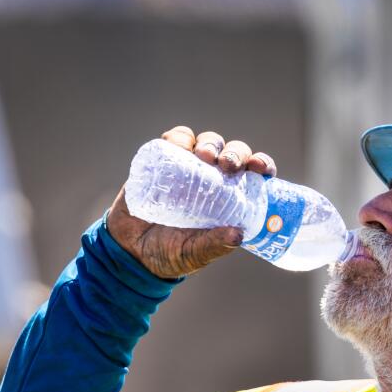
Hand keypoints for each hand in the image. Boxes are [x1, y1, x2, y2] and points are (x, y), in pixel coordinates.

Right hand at [107, 126, 277, 278]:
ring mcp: (188, 168)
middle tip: (227, 164)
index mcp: (230, 199)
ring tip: (203, 155)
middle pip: (232, 153)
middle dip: (235, 152)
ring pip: (207, 142)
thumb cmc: (171, 254)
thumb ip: (214, 245)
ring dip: (210, 143)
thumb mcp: (195, 253)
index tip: (260, 168)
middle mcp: (213, 179)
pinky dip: (179, 137)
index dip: (261, 165)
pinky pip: (175, 140)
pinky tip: (178, 144)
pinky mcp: (163, 161)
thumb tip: (239, 234)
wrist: (130, 250)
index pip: (253, 175)